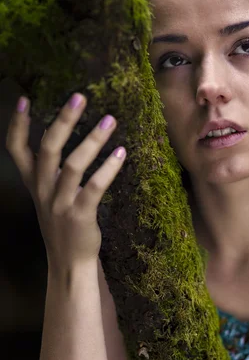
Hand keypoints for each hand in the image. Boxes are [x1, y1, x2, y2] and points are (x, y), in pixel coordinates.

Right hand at [5, 93, 125, 269]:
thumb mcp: (48, 196)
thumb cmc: (62, 224)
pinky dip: (108, 169)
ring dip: (92, 140)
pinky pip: (94, 187)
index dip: (17, 125)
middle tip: (79, 97)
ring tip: (110, 120)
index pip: (16, 150)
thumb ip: (50, 170)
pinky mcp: (80, 215)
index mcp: (34, 183)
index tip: (24, 99)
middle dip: (62, 121)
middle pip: (48, 149)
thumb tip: (59, 134)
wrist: (68, 262)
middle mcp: (44, 190)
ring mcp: (60, 203)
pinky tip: (121, 154)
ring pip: (73, 165)